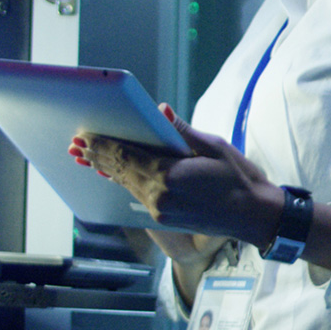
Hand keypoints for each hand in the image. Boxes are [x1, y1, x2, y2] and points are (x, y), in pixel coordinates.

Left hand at [69, 105, 284, 264]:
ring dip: (107, 169)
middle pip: (120, 171)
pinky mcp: (163, 218)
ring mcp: (160, 210)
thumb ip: (181, 131)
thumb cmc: (238, 178)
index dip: (103, 145)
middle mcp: (159, 196)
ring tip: (88, 157)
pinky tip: (113, 173)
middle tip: (78, 145)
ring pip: (126, 184)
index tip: (86, 136)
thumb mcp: (213, 146)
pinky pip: (137, 194)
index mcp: (169, 176)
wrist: (253, 215)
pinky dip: (123, 181)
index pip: (127, 156)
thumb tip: (160, 111)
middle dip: (98, 156)